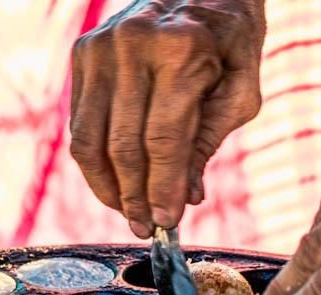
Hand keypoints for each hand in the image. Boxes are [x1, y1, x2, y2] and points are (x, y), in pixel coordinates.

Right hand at [70, 0, 264, 237]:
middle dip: (135, 197)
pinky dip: (94, 162)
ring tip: (128, 213)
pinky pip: (80, 124)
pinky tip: (114, 183)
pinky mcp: (83, 53)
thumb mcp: (240, 90)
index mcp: (180, 51)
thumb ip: (209, 143)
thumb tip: (183, 199)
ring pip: (90, 140)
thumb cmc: (230, 40)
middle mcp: (132, 45)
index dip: (162, 189)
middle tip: (146, 229)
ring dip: (107, 188)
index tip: (167, 223)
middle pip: (123, 146)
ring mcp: (100, 47)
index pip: (162, 140)